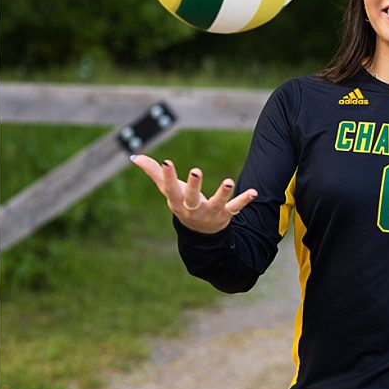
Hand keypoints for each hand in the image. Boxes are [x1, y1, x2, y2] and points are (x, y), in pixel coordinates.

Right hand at [130, 155, 256, 234]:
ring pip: (216, 203)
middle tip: (196, 171)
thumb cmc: (182, 203)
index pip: (169, 188)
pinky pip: (235, 208)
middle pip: (192, 197)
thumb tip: (134, 156)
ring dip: (222, 193)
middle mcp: (192, 208)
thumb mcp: (168, 190)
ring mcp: (210, 213)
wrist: (199, 232)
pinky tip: (254, 192)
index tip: (167, 162)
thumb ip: (154, 173)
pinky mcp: (225, 214)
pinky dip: (244, 200)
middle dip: (194, 185)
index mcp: (176, 201)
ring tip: (228, 181)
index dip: (167, 176)